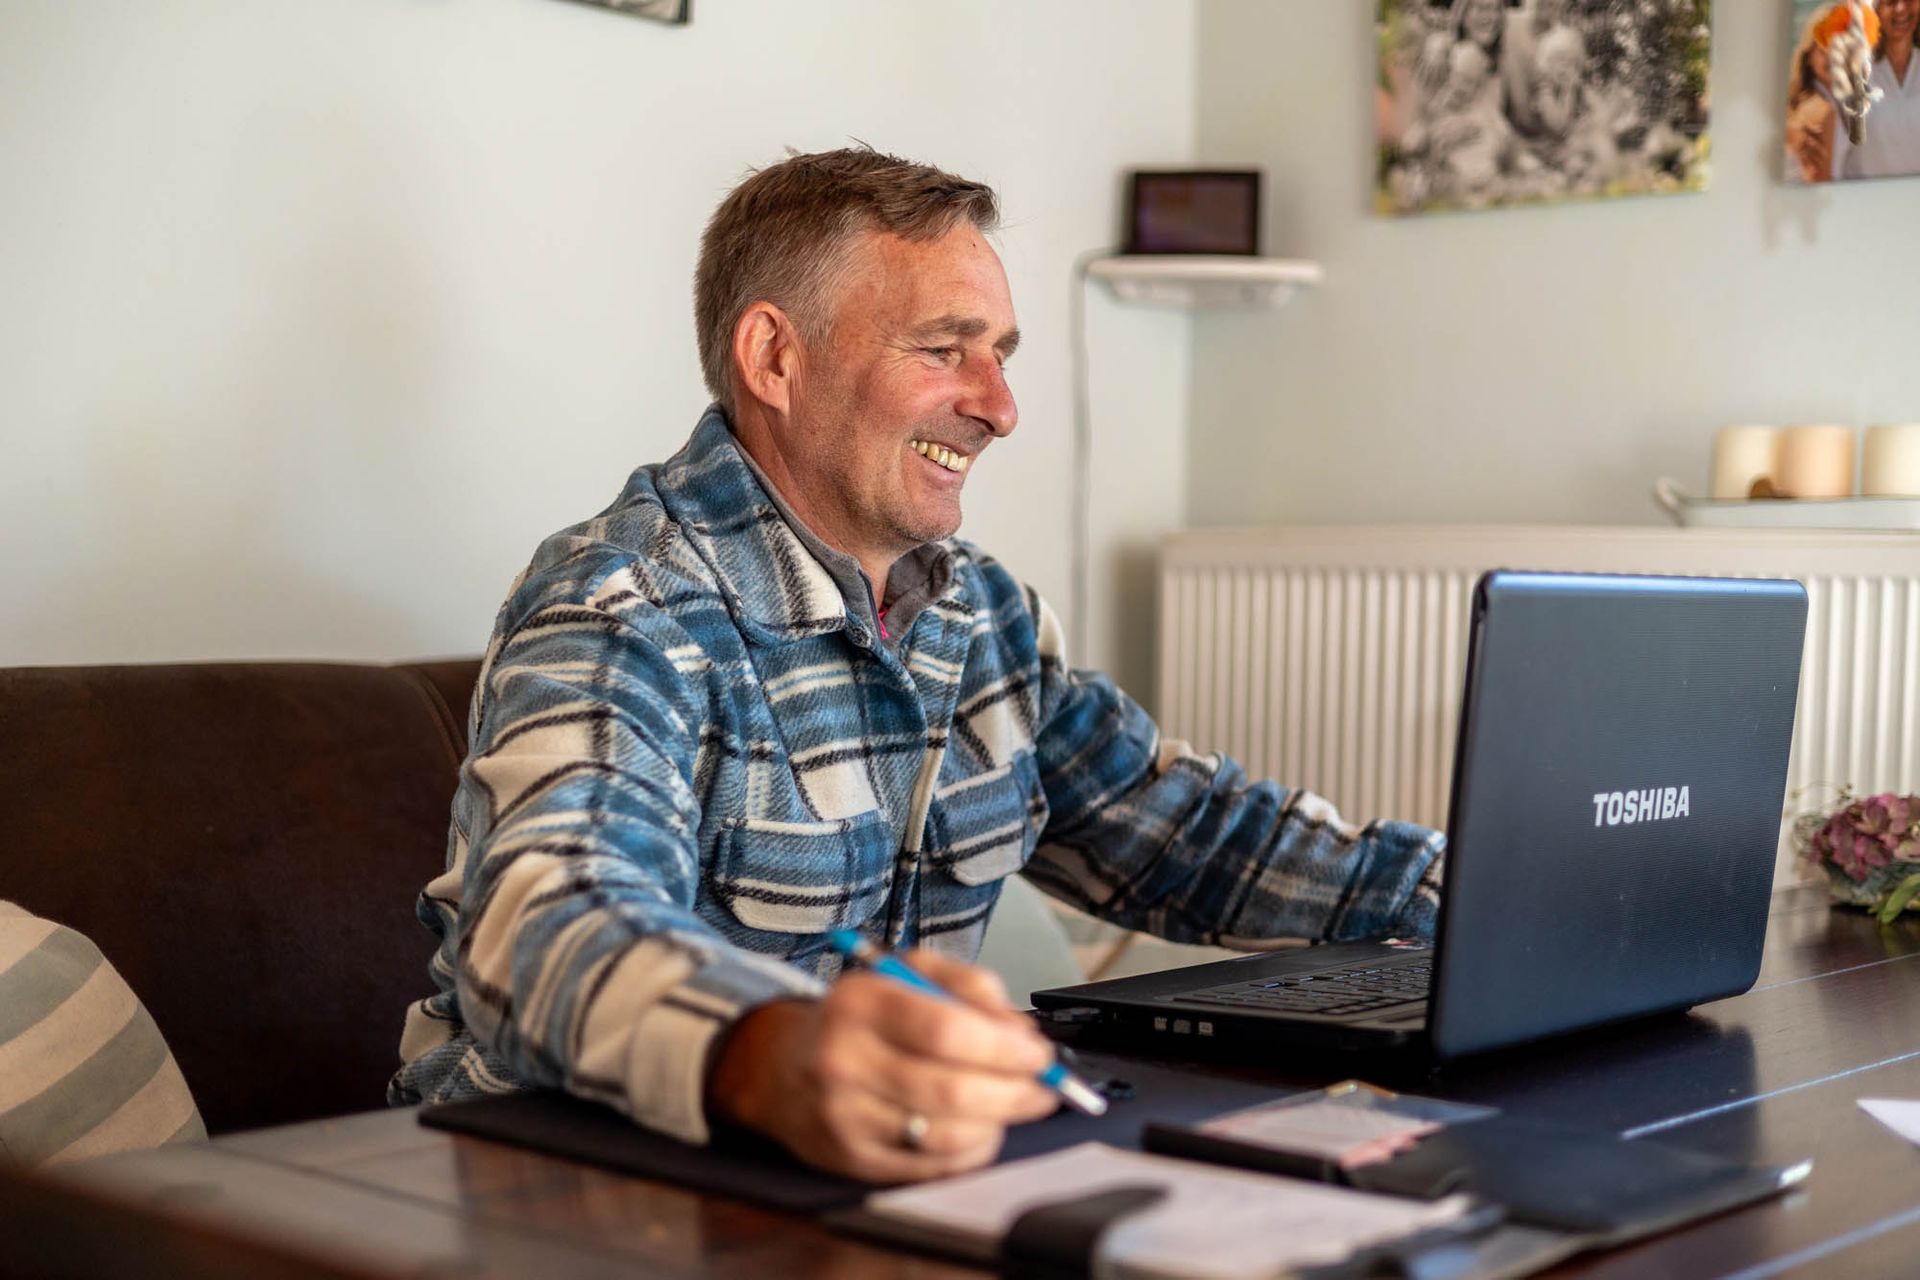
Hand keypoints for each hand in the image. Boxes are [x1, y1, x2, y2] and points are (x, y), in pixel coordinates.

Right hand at [706, 949, 1060, 1181]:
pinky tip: (980, 1129)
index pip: (945, 1030)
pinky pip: (931, 1167)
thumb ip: (968, 985)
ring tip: (1012, 1104)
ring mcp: (844, 1117)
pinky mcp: (851, 1160)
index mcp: (859, 1003)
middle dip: (1014, 1092)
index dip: (1004, 1048)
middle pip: (951, 1089)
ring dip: (997, 1123)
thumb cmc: (856, 1018)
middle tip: (1045, 1086)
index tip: (1038, 1053)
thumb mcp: (905, 972)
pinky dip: (971, 1151)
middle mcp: (844, 1061)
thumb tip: (1020, 1031)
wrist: (780, 1067)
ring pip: (945, 1135)